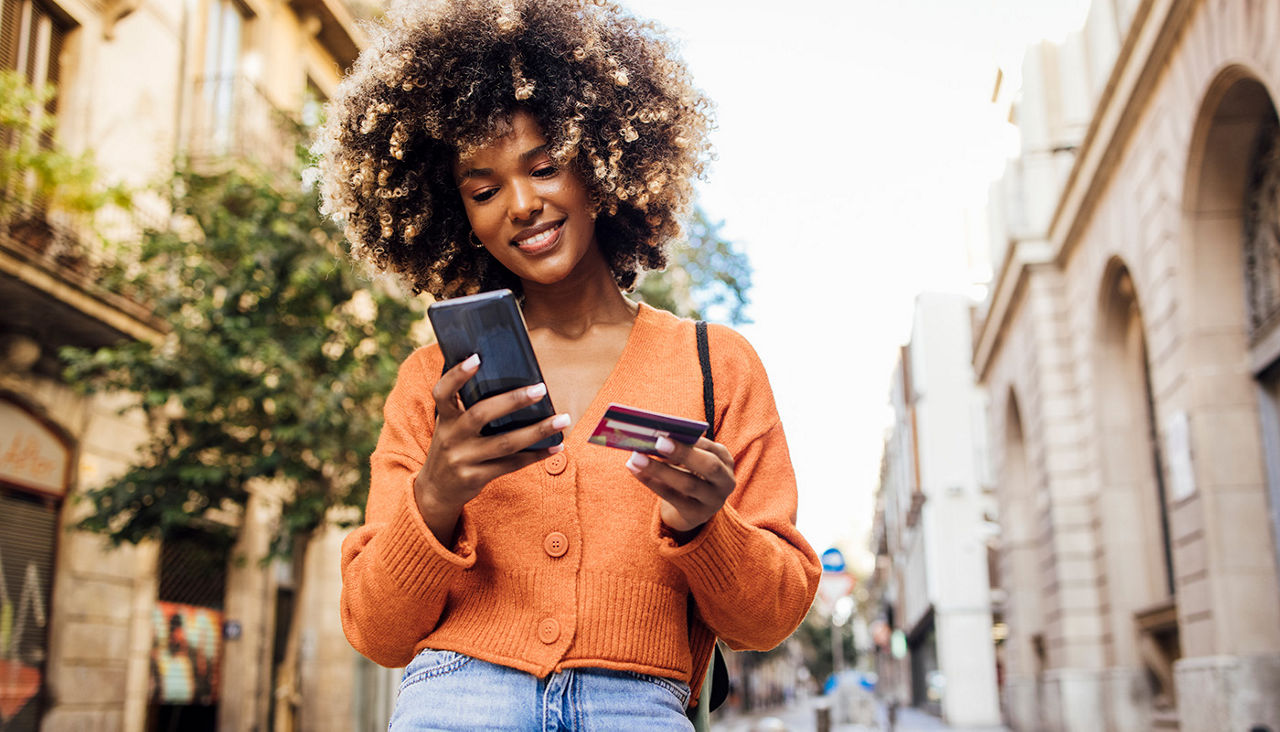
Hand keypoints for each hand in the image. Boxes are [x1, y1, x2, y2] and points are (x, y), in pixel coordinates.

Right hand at [414, 354, 569, 542]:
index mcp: (445, 418)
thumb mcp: (450, 426)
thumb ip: (468, 407)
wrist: (435, 491)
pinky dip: (535, 455)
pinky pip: (511, 465)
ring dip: (537, 431)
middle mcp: (451, 437)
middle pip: (482, 414)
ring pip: (505, 443)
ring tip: (562, 419)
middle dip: (513, 400)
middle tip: (541, 389)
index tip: (476, 358)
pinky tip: (555, 446)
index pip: (443, 392)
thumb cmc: (452, 447)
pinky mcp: (475, 478)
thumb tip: (509, 380)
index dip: (457, 375)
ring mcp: (463, 459)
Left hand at [625, 435, 735, 540]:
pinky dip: (651, 482)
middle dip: (683, 453)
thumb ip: (681, 449)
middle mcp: (725, 482)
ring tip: (637, 457)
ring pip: (687, 483)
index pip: (714, 448)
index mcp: (726, 461)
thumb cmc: (689, 475)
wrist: (692, 511)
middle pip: (709, 466)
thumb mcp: (692, 461)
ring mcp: (713, 502)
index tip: (671, 431)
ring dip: (660, 468)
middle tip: (658, 442)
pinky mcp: (696, 515)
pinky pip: (671, 497)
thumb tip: (655, 437)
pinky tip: (635, 470)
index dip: (694, 441)